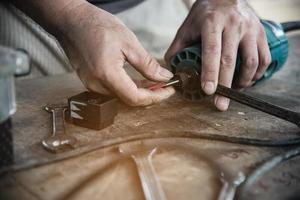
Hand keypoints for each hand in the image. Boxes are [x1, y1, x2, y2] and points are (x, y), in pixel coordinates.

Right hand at [56, 1, 174, 105]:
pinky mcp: (88, 82)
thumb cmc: (96, 25)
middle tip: (164, 86)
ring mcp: (90, 85)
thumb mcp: (129, 42)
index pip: (136, 98)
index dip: (156, 97)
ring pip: (121, 97)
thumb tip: (164, 77)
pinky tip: (137, 80)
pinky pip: (112, 91)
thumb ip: (147, 64)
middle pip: (129, 100)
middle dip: (150, 95)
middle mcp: (96, 85)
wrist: (70, 20)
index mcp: (107, 74)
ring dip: (139, 92)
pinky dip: (127, 88)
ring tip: (154, 83)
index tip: (169, 91)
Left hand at [165, 0, 270, 110]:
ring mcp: (250, 29)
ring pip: (251, 61)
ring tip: (233, 91)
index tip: (208, 91)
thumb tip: (173, 71)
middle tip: (221, 104)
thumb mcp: (188, 26)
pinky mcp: (261, 33)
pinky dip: (257, 74)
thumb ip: (178, 48)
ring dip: (243, 81)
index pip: (211, 51)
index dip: (210, 72)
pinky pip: (264, 58)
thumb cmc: (205, 14)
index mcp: (212, 23)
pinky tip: (247, 81)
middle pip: (231, 60)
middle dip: (225, 86)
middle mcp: (233, 25)